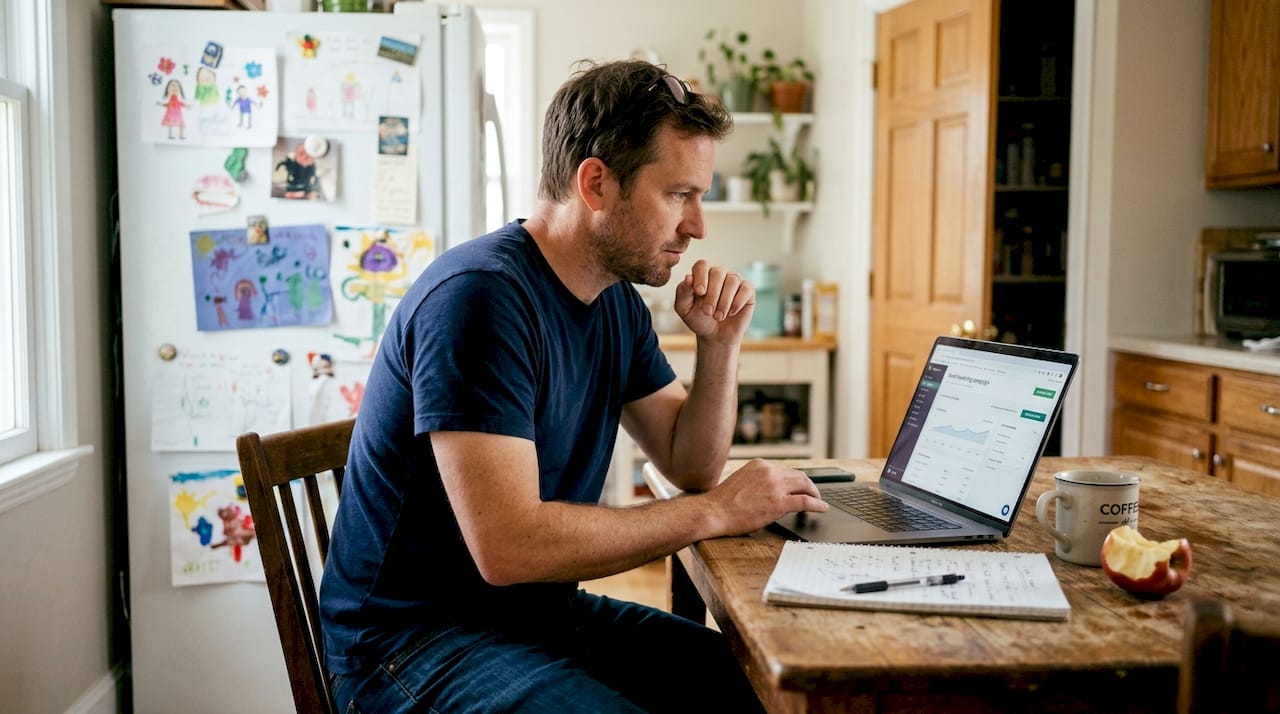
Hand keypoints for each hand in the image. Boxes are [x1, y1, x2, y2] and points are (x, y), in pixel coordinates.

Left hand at [673, 259, 754, 342]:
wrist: (715, 335)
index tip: (700, 293)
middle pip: (718, 272)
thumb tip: (688, 277)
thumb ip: (683, 292)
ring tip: (718, 316)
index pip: (702, 265)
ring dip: (724, 301)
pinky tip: (731, 313)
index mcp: (702, 274)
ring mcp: (734, 280)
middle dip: (712, 294)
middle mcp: (719, 274)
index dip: (701, 277)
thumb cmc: (698, 319)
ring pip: (733, 280)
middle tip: (707, 312)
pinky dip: (738, 302)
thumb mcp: (684, 309)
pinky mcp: (747, 290)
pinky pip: (746, 288)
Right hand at [706, 459, 827, 535]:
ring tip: (818, 500)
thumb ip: (758, 480)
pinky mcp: (779, 503)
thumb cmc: (722, 502)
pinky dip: (817, 504)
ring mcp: (775, 486)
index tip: (800, 485)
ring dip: (814, 493)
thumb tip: (771, 490)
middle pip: (799, 475)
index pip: (785, 469)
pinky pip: (805, 502)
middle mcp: (769, 471)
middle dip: (809, 484)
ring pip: (805, 485)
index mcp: (759, 464)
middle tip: (814, 493)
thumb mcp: (742, 481)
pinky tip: (822, 508)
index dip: (795, 479)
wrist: (713, 512)